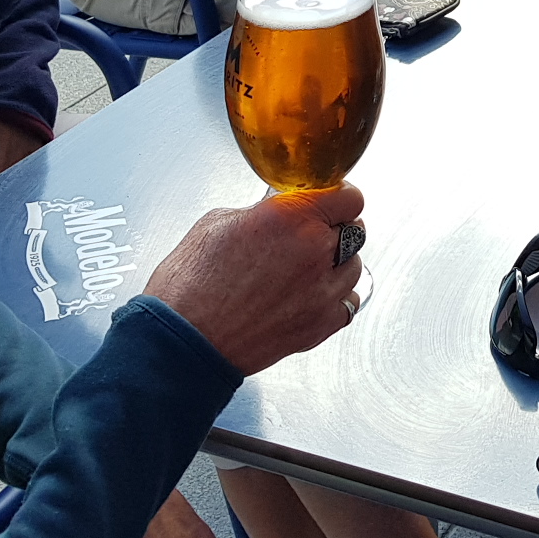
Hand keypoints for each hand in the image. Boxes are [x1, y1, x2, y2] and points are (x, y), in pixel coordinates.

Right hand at [146, 186, 364, 376]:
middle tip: (309, 235)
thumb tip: (277, 209)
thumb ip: (262, 211)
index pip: (349, 197)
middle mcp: (314, 251)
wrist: (184, 341)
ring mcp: (321, 291)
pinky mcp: (320, 325)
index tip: (329, 202)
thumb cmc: (191, 286)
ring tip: (304, 269)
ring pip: (354, 267)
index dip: (338, 198)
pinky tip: (310, 296)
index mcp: (292, 217)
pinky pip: (349, 303)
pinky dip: (335, 298)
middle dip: (334, 230)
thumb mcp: (218, 222)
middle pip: (355, 230)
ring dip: (336, 264)